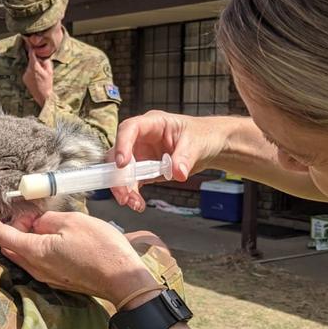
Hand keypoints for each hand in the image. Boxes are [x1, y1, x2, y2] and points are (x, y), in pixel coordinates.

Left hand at [0, 205, 162, 307]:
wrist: (123, 280)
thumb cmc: (101, 248)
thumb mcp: (72, 222)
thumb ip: (47, 220)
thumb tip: (37, 224)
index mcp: (35, 252)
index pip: (0, 235)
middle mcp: (35, 268)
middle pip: (10, 245)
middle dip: (10, 226)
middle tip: (26, 211)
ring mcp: (46, 276)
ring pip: (24, 253)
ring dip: (24, 236)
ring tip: (41, 220)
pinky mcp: (58, 279)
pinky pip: (37, 260)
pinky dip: (36, 245)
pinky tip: (52, 234)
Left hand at [22, 49, 53, 106]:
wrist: (42, 95)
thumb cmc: (47, 84)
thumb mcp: (50, 71)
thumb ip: (46, 62)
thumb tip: (43, 56)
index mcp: (35, 67)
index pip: (31, 55)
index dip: (32, 49)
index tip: (31, 45)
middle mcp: (28, 70)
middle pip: (31, 61)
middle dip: (36, 61)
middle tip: (42, 66)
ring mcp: (25, 75)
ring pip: (29, 67)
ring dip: (34, 68)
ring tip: (40, 75)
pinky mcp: (24, 79)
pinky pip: (28, 72)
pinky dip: (31, 73)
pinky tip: (36, 79)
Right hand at [110, 111, 226, 211]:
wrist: (209, 146)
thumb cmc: (202, 136)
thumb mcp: (196, 144)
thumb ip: (185, 158)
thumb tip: (177, 173)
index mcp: (152, 124)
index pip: (129, 129)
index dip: (122, 145)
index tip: (122, 164)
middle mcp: (141, 139)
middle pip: (118, 153)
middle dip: (118, 175)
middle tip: (123, 194)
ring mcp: (141, 154)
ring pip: (122, 171)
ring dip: (124, 188)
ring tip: (133, 203)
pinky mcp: (144, 170)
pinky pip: (132, 182)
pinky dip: (133, 194)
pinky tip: (138, 204)